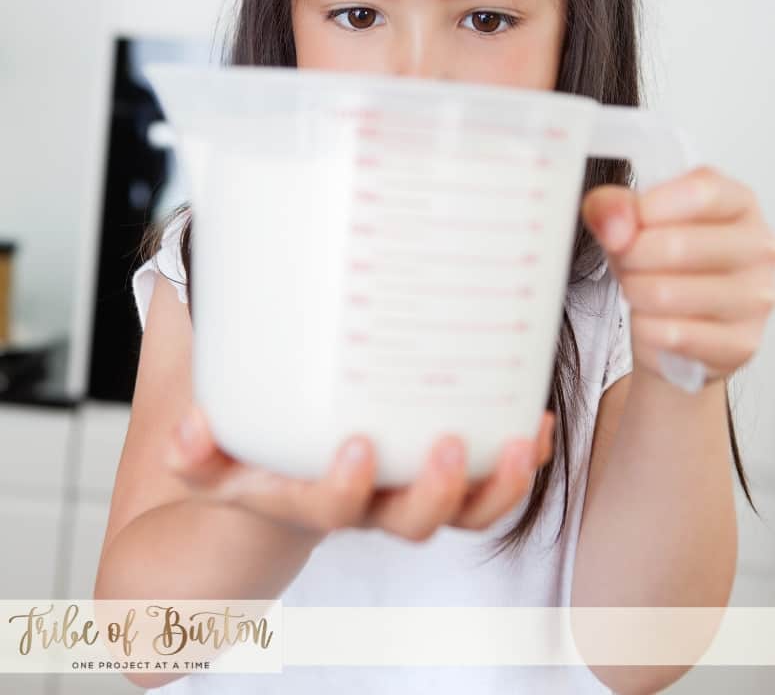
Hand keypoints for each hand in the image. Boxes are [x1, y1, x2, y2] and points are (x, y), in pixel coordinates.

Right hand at [164, 406, 554, 542]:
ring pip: (466, 512)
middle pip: (412, 523)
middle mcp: (372, 506)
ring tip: (522, 439)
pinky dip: (520, 459)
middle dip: (436, 492)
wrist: (295, 479)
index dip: (345, 489)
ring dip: (500, 483)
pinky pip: (493, 484)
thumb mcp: (219, 458)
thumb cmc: (262, 460)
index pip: (330, 511)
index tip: (358, 448)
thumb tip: (189, 429)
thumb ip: (198, 448)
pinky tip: (534, 420)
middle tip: (450, 443)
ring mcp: (412, 493)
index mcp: (315, 500)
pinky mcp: (446, 477)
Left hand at [582, 165, 774, 381]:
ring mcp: (755, 298)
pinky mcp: (740, 344)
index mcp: (738, 204)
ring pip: (665, 294)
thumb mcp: (631, 222)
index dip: (648, 210)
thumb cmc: (662, 263)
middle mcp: (758, 248)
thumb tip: (611, 220)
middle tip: (628, 262)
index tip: (624, 222)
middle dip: (630, 257)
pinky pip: (668, 334)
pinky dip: (645, 328)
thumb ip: (613, 207)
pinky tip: (654, 319)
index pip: (701, 194)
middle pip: (677, 245)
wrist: (674, 322)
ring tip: (640, 289)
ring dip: (635, 293)